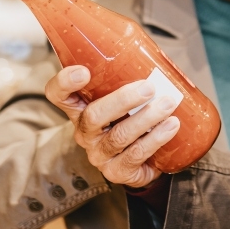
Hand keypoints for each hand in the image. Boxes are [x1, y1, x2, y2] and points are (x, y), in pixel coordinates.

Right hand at [44, 65, 180, 187]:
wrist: (142, 160)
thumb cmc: (131, 119)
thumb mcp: (124, 99)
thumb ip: (129, 79)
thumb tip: (156, 57)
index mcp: (80, 109)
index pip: (58, 94)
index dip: (64, 83)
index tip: (83, 71)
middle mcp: (85, 132)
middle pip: (93, 116)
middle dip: (123, 100)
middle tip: (149, 88)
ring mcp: (99, 154)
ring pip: (119, 136)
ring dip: (147, 118)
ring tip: (168, 104)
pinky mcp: (117, 171)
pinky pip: (135, 155)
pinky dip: (156, 138)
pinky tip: (171, 126)